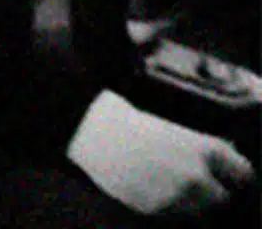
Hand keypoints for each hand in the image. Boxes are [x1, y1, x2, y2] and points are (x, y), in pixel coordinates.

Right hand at [68, 91, 254, 214]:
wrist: (97, 134)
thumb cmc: (134, 126)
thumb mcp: (176, 130)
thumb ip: (206, 148)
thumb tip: (229, 158)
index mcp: (206, 150)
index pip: (243, 174)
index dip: (232, 173)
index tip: (226, 172)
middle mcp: (197, 177)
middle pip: (223, 197)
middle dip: (211, 190)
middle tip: (191, 177)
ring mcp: (178, 197)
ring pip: (199, 210)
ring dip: (190, 200)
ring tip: (165, 179)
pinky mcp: (159, 211)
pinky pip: (174, 214)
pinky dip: (168, 204)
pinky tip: (151, 185)